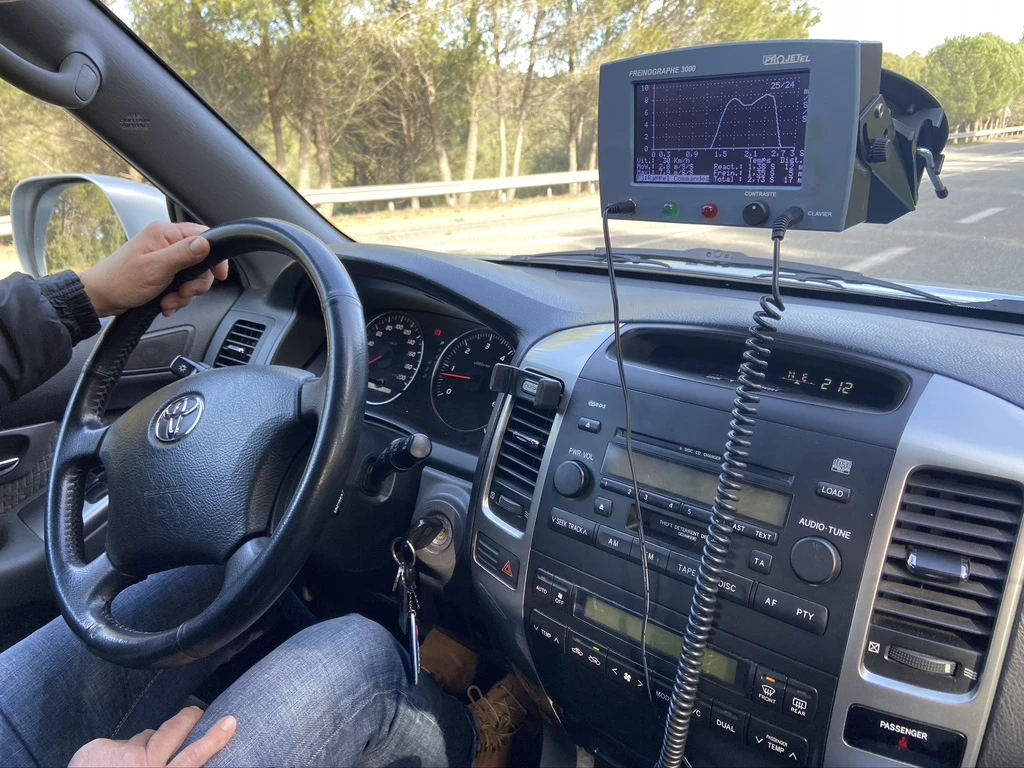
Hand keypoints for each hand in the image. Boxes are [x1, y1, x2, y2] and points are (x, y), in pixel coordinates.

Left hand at [69, 706, 236, 767]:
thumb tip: (172, 761)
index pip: (195, 755)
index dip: (215, 738)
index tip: (230, 722)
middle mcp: (145, 764)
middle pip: (173, 732)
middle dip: (188, 718)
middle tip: (197, 710)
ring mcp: (121, 754)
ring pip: (143, 736)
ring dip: (143, 743)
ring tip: (136, 757)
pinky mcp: (99, 747)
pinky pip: (114, 744)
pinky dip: (112, 754)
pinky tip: (104, 767)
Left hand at [80, 222, 229, 317]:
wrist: (100, 298)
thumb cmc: (121, 281)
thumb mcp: (156, 268)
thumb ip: (184, 254)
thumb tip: (207, 243)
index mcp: (165, 234)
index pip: (204, 236)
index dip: (215, 257)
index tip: (219, 275)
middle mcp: (167, 243)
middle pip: (202, 261)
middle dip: (196, 283)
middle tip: (183, 292)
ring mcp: (165, 259)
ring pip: (193, 277)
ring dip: (184, 294)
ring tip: (169, 301)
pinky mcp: (162, 273)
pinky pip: (182, 286)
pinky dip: (176, 298)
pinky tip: (165, 303)